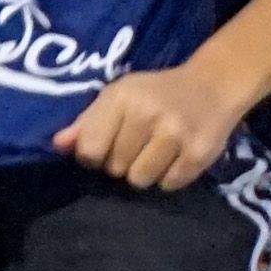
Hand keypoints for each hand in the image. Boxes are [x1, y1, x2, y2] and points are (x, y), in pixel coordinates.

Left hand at [53, 62, 242, 189]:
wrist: (213, 86)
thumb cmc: (155, 92)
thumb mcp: (118, 96)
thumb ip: (87, 122)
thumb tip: (57, 145)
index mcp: (121, 98)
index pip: (90, 148)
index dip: (91, 155)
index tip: (101, 150)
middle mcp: (148, 115)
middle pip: (114, 168)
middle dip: (120, 163)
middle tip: (135, 146)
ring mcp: (176, 135)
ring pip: (140, 180)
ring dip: (143, 173)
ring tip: (153, 153)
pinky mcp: (201, 154)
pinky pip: (169, 184)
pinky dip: (168, 177)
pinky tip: (174, 157)